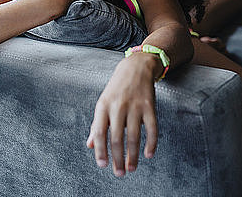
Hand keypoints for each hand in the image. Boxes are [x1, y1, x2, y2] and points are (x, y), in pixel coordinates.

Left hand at [86, 53, 159, 176]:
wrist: (136, 67)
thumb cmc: (116, 89)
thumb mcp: (103, 103)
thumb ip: (97, 124)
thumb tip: (90, 145)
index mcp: (103, 106)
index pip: (99, 132)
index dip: (100, 150)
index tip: (102, 165)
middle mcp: (117, 106)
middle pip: (116, 138)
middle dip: (117, 158)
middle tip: (119, 173)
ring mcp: (134, 106)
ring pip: (133, 136)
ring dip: (133, 155)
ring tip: (131, 168)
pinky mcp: (149, 106)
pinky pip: (152, 129)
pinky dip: (151, 143)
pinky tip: (148, 154)